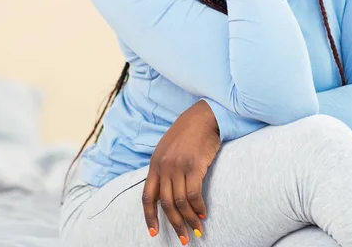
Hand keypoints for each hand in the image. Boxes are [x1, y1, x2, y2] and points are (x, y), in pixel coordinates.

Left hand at [142, 99, 221, 243]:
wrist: (203, 116)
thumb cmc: (188, 132)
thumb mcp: (168, 148)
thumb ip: (164, 167)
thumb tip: (165, 190)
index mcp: (155, 164)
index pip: (148, 196)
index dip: (149, 216)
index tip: (154, 232)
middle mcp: (164, 167)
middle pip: (167, 204)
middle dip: (175, 224)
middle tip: (183, 239)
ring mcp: (179, 166)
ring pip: (181, 202)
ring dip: (190, 220)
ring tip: (197, 230)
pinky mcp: (194, 166)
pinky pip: (194, 194)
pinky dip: (199, 207)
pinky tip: (204, 213)